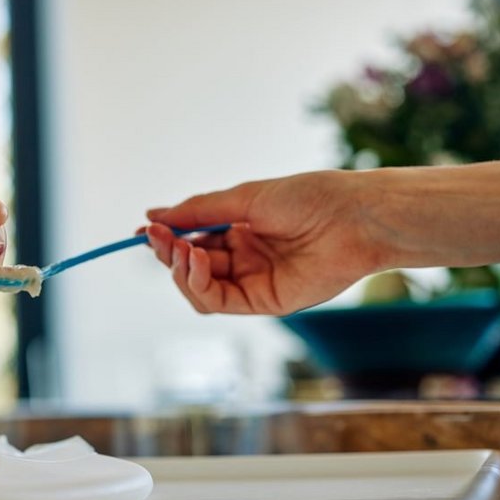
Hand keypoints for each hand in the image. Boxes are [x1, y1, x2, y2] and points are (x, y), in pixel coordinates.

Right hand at [145, 170, 382, 314]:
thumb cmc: (309, 198)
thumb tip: (153, 216)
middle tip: (157, 238)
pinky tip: (198, 260)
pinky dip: (201, 284)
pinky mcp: (264, 302)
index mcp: (240, 231)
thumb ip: (199, 211)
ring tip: (182, 250)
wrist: (355, 217)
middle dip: (169, 253)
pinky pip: (219, 301)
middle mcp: (243, 259)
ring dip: (182, 271)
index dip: (167, 239)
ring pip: (199, 289)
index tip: (144, 230)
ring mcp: (252, 282)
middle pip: (191, 267)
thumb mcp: (245, 197)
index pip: (192, 241)